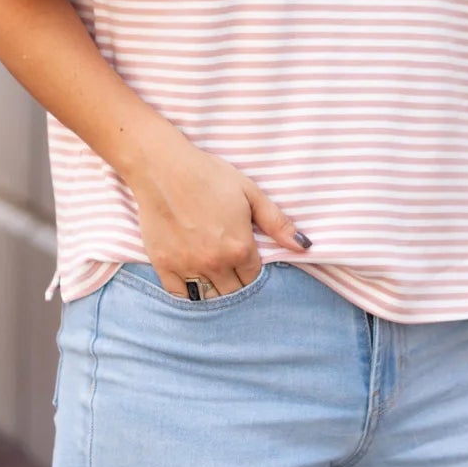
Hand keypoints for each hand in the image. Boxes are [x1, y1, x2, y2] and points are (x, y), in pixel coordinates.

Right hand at [128, 131, 311, 295]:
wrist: (163, 167)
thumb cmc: (208, 175)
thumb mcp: (249, 193)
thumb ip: (277, 223)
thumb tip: (304, 245)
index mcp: (239, 248)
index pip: (253, 277)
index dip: (252, 270)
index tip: (246, 260)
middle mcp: (215, 263)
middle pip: (233, 292)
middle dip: (236, 284)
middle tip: (231, 270)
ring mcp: (188, 266)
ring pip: (208, 298)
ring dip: (215, 292)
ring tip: (215, 279)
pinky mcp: (164, 265)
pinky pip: (179, 296)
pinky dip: (188, 294)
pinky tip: (193, 284)